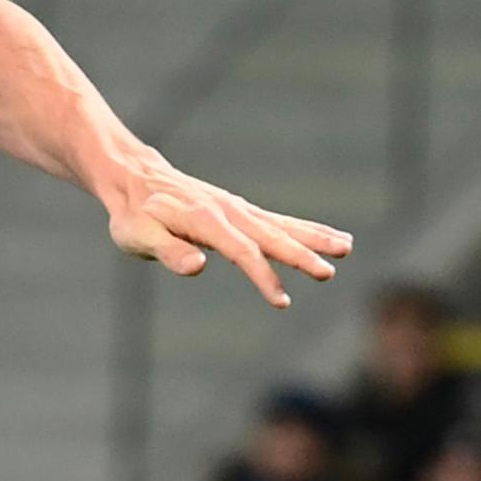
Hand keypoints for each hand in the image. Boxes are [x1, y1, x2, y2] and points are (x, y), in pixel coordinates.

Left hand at [100, 157, 349, 307]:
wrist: (135, 179)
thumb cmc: (134, 215)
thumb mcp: (138, 236)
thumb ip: (168, 251)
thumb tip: (197, 266)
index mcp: (205, 219)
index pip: (241, 251)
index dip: (262, 275)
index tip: (281, 301)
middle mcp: (228, 211)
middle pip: (271, 235)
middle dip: (301, 254)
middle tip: (328, 272)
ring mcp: (237, 209)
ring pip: (282, 225)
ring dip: (314, 237)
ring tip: (347, 247)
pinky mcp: (240, 212)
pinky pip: (279, 222)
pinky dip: (306, 229)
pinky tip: (329, 239)